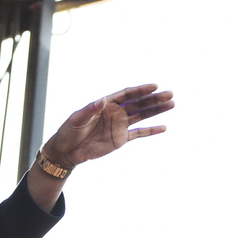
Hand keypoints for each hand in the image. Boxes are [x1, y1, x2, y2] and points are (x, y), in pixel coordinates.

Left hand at [44, 84, 174, 167]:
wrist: (67, 151)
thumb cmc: (69, 132)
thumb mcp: (76, 119)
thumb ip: (89, 110)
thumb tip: (101, 100)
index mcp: (106, 104)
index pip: (127, 94)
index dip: (140, 90)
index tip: (154, 86)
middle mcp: (115, 112)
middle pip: (138, 103)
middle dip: (154, 99)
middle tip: (170, 94)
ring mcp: (120, 125)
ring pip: (142, 116)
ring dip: (156, 111)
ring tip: (171, 104)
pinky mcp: (121, 139)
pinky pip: (139, 134)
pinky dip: (151, 131)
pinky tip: (163, 127)